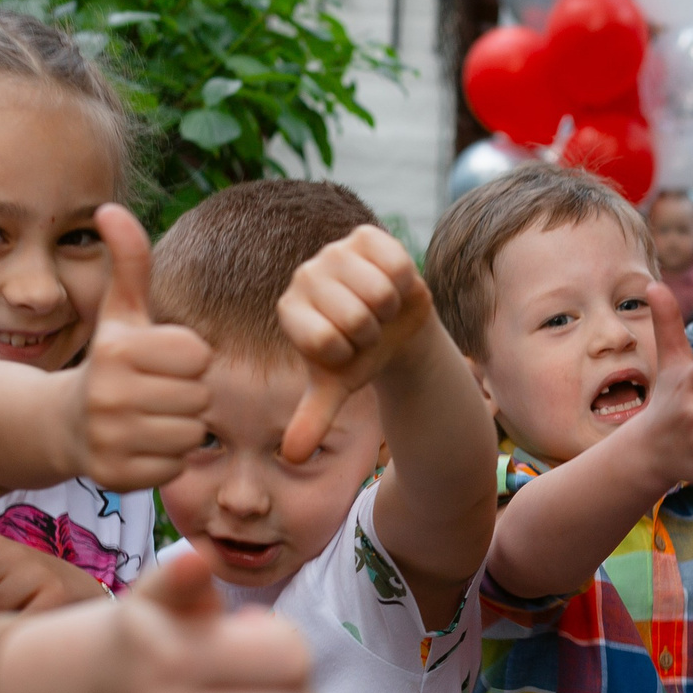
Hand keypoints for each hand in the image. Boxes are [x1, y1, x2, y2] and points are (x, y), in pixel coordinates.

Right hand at [0, 550, 315, 692]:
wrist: (102, 688)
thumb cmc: (150, 630)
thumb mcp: (159, 593)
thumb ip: (182, 574)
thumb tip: (198, 558)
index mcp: (172, 659)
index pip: (290, 663)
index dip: (294, 646)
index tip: (268, 637)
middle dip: (302, 689)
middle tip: (279, 678)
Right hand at [71, 205, 212, 490]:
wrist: (55, 425)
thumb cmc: (107, 362)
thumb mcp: (119, 312)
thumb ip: (128, 261)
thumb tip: (109, 207)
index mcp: (118, 351)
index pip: (199, 355)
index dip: (186, 358)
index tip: (158, 361)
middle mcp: (109, 396)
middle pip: (200, 397)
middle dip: (185, 394)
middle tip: (152, 393)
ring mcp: (110, 440)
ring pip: (191, 434)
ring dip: (178, 428)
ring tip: (146, 418)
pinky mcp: (114, 478)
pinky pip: (175, 467)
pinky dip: (164, 460)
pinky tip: (139, 446)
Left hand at [276, 224, 431, 462]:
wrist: (394, 325)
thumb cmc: (359, 355)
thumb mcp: (337, 387)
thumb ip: (314, 418)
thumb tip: (293, 457)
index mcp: (289, 311)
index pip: (326, 341)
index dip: (349, 354)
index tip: (346, 349)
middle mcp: (305, 275)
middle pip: (355, 318)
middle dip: (372, 333)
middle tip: (367, 329)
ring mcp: (334, 251)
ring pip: (378, 293)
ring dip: (389, 309)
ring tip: (380, 308)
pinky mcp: (364, 235)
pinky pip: (395, 264)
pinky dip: (403, 282)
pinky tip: (392, 284)